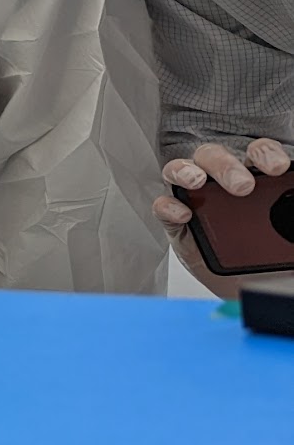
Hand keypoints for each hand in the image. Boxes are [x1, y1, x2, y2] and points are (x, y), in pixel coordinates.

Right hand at [155, 139, 291, 297]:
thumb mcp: (292, 236)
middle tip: (242, 186)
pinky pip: (162, 207)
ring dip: (187, 172)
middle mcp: (221, 185)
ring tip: (197, 181)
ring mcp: (195, 201)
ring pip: (180, 170)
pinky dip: (168, 206)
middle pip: (215, 156)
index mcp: (256, 180)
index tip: (278, 167)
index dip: (264, 153)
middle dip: (226, 166)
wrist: (254, 292)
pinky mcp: (178, 226)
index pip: (256, 152)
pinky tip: (183, 214)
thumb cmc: (273, 258)